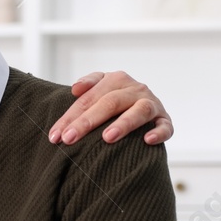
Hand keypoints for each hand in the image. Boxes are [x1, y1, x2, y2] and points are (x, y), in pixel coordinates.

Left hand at [48, 70, 172, 145]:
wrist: (147, 109)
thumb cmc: (116, 103)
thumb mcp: (101, 90)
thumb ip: (88, 87)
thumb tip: (75, 89)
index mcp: (115, 80)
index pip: (88, 98)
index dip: (70, 117)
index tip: (55, 136)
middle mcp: (135, 89)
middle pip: (109, 102)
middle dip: (87, 121)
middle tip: (70, 139)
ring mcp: (151, 103)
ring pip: (139, 110)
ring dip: (124, 123)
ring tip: (107, 137)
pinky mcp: (164, 119)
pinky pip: (165, 125)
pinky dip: (159, 132)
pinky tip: (147, 140)